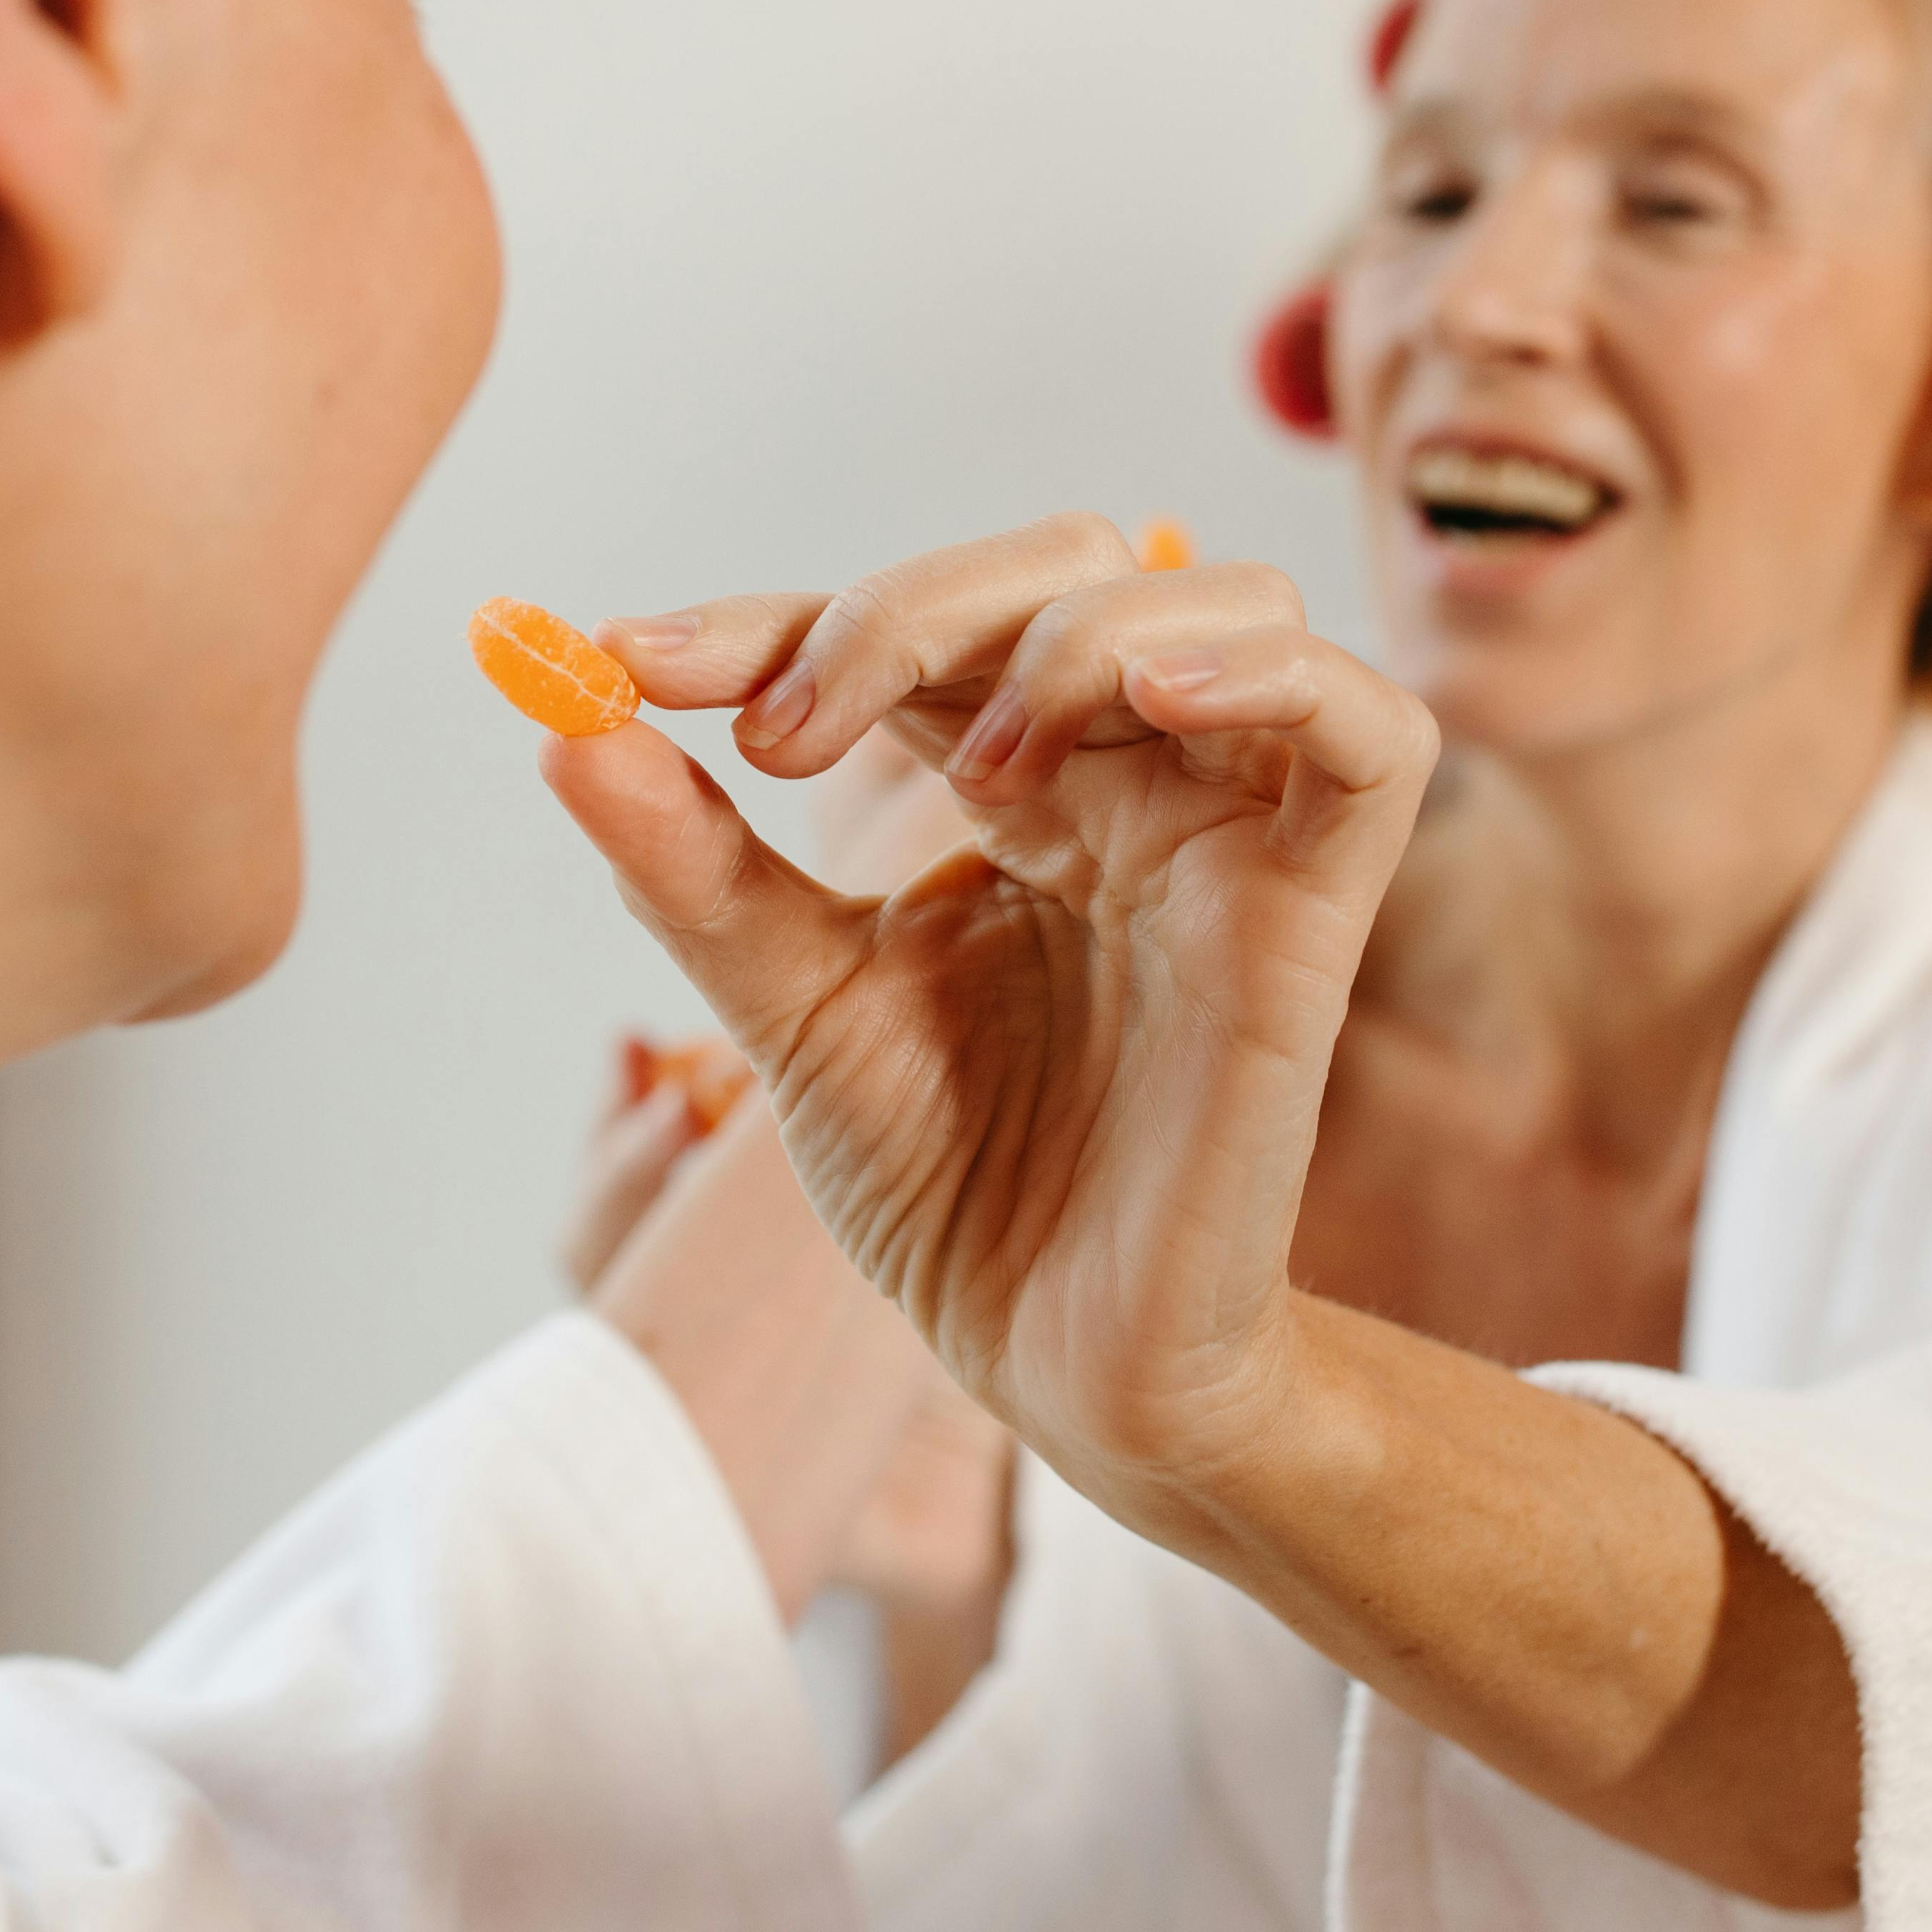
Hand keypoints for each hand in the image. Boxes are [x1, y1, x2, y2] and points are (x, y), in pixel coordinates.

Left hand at [537, 516, 1438, 1521]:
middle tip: (783, 734)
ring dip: (1073, 638)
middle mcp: (1129, 784)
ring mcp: (1232, 835)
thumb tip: (561, 730)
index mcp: (1015, 789)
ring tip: (974, 768)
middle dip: (910, 607)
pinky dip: (1273, 673)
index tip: (626, 662)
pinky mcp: (1316, 911)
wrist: (1058, 1364)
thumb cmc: (957, 1191)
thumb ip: (694, 873)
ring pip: (1221, 603)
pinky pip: (1370, 731)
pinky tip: (1161, 698)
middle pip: (1066, 567)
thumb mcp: (790, 1012)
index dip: (773, 620)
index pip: (910, 631)